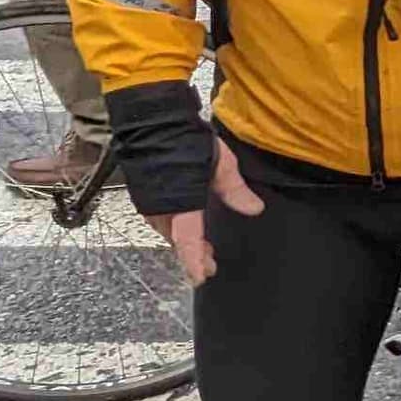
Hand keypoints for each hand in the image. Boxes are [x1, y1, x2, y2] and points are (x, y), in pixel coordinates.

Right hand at [158, 141, 262, 286]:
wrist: (152, 122)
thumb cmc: (187, 140)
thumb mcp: (221, 163)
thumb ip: (236, 190)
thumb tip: (255, 209)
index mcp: (180, 204)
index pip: (188, 241)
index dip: (194, 261)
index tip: (200, 278)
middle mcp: (160, 208)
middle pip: (178, 241)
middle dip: (194, 255)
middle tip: (210, 265)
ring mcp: (149, 203)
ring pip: (169, 232)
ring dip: (185, 242)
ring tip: (203, 249)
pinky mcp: (144, 195)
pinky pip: (160, 220)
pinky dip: (175, 229)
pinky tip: (186, 226)